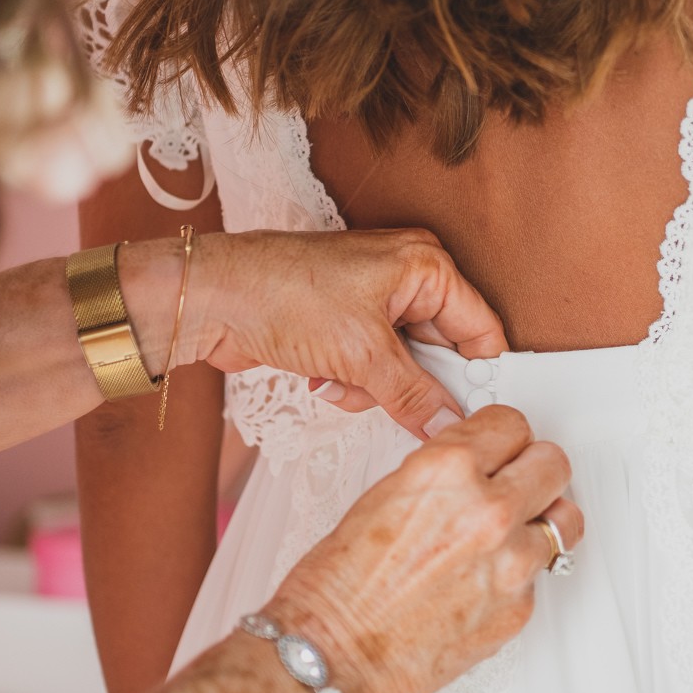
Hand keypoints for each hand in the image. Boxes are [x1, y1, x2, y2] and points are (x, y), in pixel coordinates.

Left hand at [184, 229, 506, 440]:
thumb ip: (414, 395)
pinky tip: (321, 375)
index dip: (476, 375)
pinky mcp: (347, 327)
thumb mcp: (362, 354)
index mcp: (426, 266)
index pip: (480, 329)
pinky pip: (372, 373)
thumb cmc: (282, 293)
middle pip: (441, 355)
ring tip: (340, 375)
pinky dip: (350, 384)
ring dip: (373, 388)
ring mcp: (375, 304)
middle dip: (409, 383)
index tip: (472, 414)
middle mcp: (406, 280)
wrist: (212, 299)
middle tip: (387, 392)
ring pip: (404, 372)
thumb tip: (449, 427)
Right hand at [261, 405, 579, 692]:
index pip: (512, 424)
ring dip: (541, 520)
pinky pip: (539, 576)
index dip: (502, 438)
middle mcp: (487, 510)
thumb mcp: (385, 495)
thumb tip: (476, 469)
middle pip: (552, 464)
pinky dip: (518, 575)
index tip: (498, 449)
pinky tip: (481, 582)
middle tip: (513, 484)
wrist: (330, 656)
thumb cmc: (337, 586)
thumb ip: (443, 476)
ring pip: (565, 520)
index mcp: (447, 469)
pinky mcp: (520, 610)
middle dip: (530, 470)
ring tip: (513, 532)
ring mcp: (511, 563)